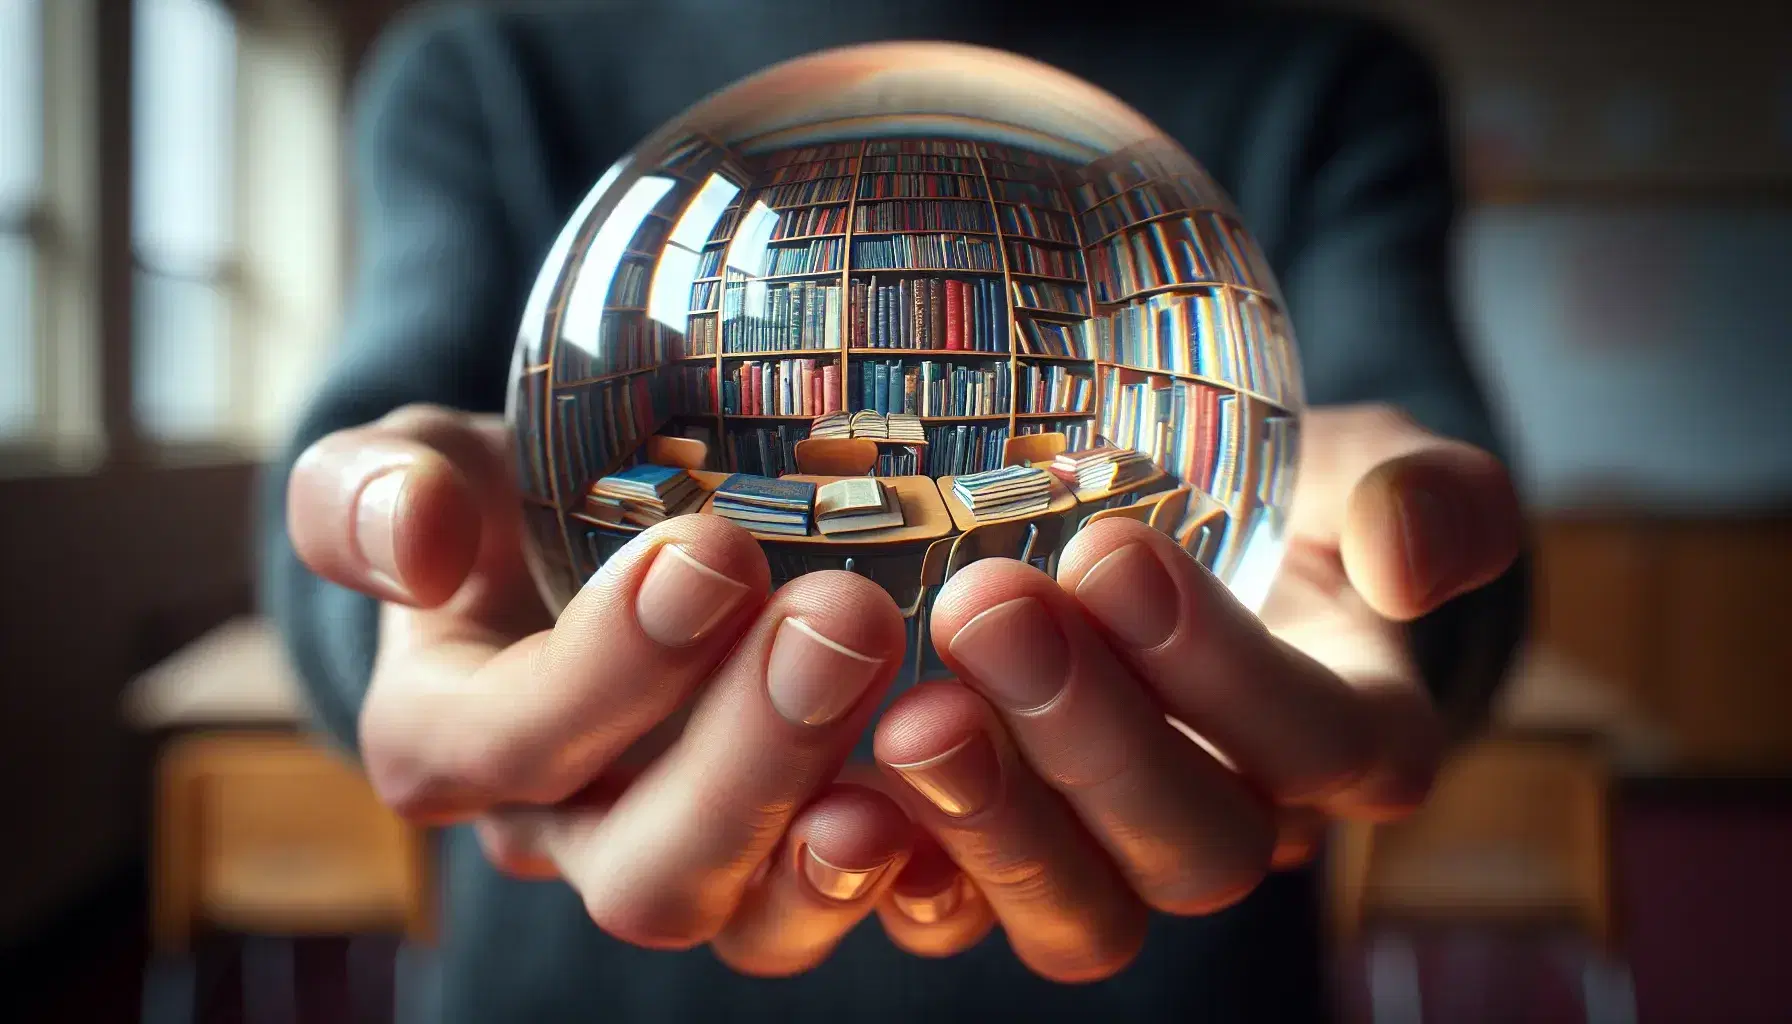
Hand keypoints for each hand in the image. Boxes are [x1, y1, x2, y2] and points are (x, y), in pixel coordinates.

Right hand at [288, 405, 917, 975]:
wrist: (591, 534)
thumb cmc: (503, 498)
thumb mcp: (418, 463)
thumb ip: (372, 491)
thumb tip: (416, 540)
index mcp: (454, 739)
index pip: (501, 747)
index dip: (605, 671)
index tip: (710, 552)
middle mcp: (570, 831)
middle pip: (645, 870)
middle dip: (749, 758)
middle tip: (844, 620)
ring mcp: (694, 858)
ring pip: (753, 919)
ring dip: (839, 837)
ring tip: (929, 723)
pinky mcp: (797, 860)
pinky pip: (857, 914)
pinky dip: (922, 876)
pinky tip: (980, 797)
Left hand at [868, 404, 1522, 980]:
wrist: (1155, 525)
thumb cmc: (1262, 494)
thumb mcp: (1354, 461)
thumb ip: (1420, 490)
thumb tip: (1410, 563)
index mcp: (1346, 732)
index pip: (1324, 743)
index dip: (1224, 669)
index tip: (1112, 550)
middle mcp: (1236, 823)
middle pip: (1196, 845)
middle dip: (1094, 736)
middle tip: (990, 609)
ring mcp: (1110, 865)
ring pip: (1084, 916)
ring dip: (998, 822)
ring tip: (916, 715)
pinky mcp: (993, 872)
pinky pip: (963, 923)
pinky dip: (903, 882)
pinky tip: (845, 810)